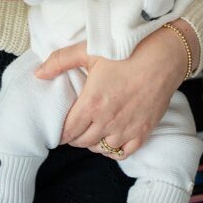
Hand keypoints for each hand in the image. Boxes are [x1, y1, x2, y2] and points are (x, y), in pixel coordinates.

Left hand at [34, 19, 198, 158]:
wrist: (164, 57)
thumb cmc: (127, 51)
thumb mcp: (90, 50)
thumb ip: (60, 61)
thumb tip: (38, 73)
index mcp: (92, 104)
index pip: (67, 131)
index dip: (61, 131)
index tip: (61, 126)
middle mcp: (107, 121)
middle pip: (82, 142)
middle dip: (75, 136)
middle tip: (75, 127)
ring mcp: (126, 129)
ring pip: (101, 148)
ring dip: (93, 142)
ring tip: (92, 130)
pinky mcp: (143, 132)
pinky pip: (123, 153)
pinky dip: (113, 150)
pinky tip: (110, 140)